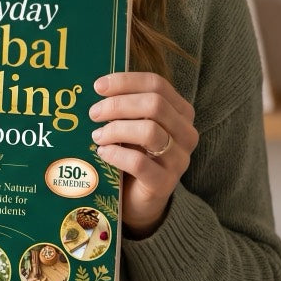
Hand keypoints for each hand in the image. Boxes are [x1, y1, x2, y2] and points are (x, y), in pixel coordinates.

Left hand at [89, 72, 197, 236]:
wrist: (139, 199)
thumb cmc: (134, 153)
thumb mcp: (132, 124)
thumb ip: (125, 105)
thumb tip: (97, 87)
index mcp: (181, 112)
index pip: (157, 85)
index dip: (126, 81)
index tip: (98, 86)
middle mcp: (186, 134)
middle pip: (154, 105)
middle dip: (118, 105)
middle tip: (93, 113)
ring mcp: (179, 160)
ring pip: (149, 132)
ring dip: (116, 129)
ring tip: (97, 135)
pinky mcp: (164, 183)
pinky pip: (139, 163)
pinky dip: (116, 154)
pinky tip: (102, 152)